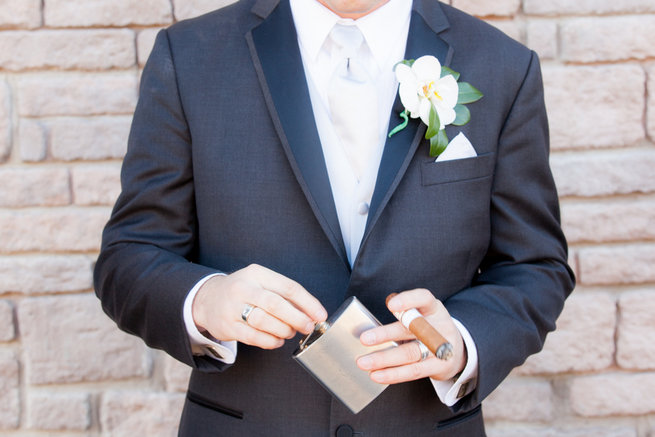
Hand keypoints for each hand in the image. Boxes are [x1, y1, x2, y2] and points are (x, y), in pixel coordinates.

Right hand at [192, 264, 326, 349]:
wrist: (207, 299)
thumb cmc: (244, 291)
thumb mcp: (261, 282)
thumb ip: (284, 295)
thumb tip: (312, 312)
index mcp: (257, 273)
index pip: (288, 287)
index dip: (308, 303)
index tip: (320, 315)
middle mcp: (243, 288)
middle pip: (276, 304)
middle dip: (297, 318)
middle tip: (308, 326)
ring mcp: (232, 307)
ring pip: (265, 321)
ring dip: (283, 330)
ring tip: (289, 332)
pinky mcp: (227, 326)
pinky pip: (254, 337)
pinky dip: (270, 341)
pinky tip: (277, 340)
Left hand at [356, 289, 465, 382]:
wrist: (457, 353)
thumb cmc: (430, 330)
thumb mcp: (422, 316)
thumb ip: (402, 317)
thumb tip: (369, 328)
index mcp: (433, 308)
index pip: (423, 298)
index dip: (408, 300)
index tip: (391, 305)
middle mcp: (439, 326)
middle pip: (411, 329)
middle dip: (385, 334)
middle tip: (365, 339)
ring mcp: (441, 347)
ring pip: (410, 353)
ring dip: (384, 359)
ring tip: (364, 362)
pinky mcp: (440, 366)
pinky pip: (413, 371)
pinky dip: (393, 374)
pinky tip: (377, 375)